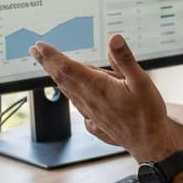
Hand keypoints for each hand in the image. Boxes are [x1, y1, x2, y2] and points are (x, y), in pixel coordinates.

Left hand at [29, 34, 175, 161]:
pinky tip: (67, 91)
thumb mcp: (142, 81)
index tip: (40, 46)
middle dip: (47, 63)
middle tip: (35, 51)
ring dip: (54, 76)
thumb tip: (113, 39)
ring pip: (66, 91)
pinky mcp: (94, 120)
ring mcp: (90, 112)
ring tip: (48, 66)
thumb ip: (125, 60)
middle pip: (62, 78)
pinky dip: (67, 92)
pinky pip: (75, 103)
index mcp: (98, 87)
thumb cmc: (147, 114)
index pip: (68, 67)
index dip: (52, 55)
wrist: (148, 143)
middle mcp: (89, 100)